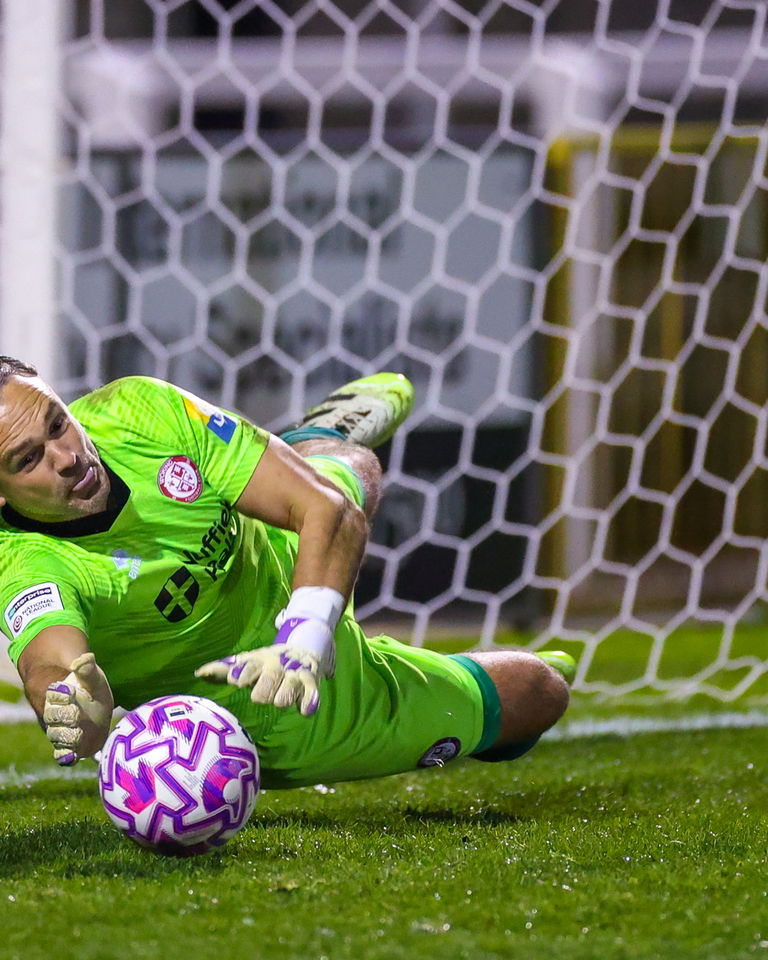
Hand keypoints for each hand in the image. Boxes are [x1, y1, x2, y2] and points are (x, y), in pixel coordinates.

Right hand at [43, 653, 113, 765]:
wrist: (93, 710)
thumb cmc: (91, 691)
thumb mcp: (93, 679)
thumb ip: (88, 670)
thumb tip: (84, 659)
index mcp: (59, 695)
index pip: (54, 694)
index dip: (60, 693)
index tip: (69, 690)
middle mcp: (56, 714)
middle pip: (53, 716)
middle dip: (64, 715)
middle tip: (75, 713)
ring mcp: (60, 730)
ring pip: (56, 734)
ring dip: (65, 735)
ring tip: (77, 733)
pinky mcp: (69, 746)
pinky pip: (62, 753)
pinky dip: (65, 756)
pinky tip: (70, 757)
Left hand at [196, 614, 334, 715]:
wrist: (302, 650)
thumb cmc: (266, 663)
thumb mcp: (247, 662)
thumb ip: (224, 668)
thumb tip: (198, 673)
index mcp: (259, 660)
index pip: (250, 666)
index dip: (244, 673)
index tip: (236, 680)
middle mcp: (277, 666)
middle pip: (271, 676)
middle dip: (264, 686)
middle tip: (258, 698)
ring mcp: (295, 674)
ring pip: (292, 683)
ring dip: (286, 692)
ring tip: (280, 702)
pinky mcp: (311, 682)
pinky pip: (312, 691)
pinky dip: (310, 700)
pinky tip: (305, 710)